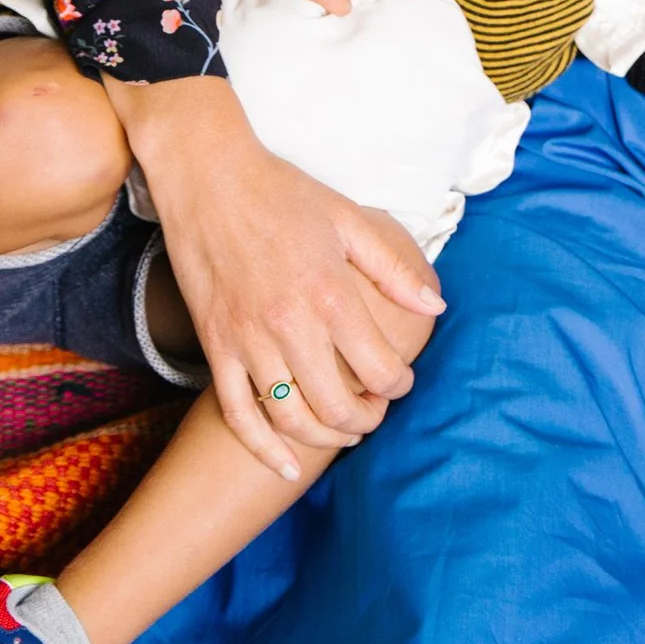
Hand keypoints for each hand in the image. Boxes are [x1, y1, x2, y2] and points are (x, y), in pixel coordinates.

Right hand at [108, 78, 444, 479]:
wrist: (208, 177)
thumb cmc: (283, 192)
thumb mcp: (349, 220)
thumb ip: (393, 269)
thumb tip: (436, 307)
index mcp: (330, 293)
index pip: (379, 369)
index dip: (399, 385)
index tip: (402, 380)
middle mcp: (289, 325)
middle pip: (339, 406)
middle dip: (368, 419)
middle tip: (377, 411)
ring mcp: (247, 340)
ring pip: (292, 418)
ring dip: (325, 438)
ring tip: (344, 432)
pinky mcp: (214, 346)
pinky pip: (238, 414)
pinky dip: (263, 449)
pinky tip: (286, 466)